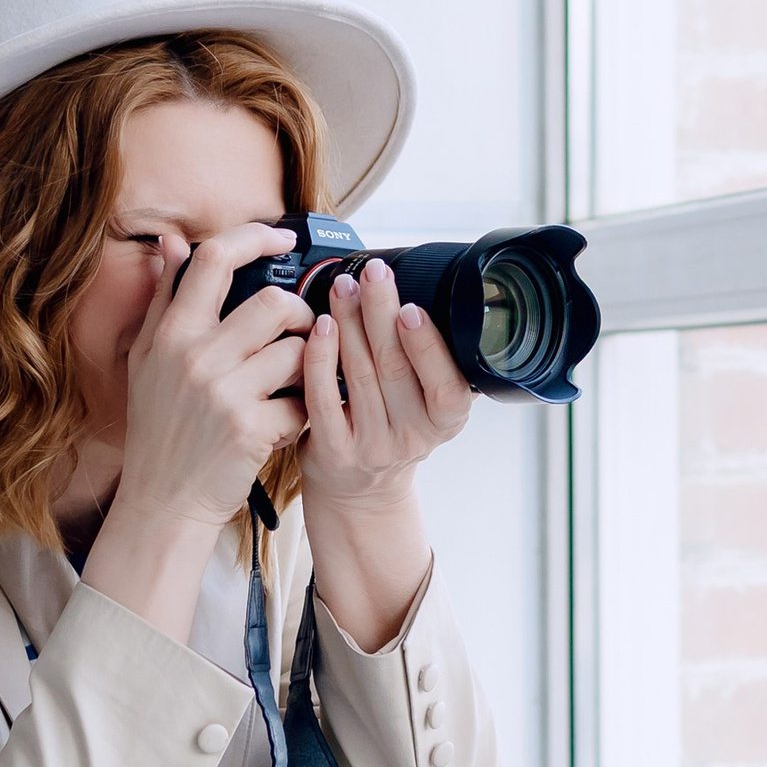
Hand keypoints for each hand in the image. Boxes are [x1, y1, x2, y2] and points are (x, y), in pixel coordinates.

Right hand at [81, 224, 309, 632]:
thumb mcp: (148, 359)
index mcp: (171, 333)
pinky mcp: (250, 429)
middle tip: (299, 332)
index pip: (215, 260)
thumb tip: (173, 242)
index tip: (284, 238)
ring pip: (299, 350)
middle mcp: (195, 357)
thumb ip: (165, 298)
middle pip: (275, 302)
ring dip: (308, 363)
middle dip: (300, 314)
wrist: (162, 501)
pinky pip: (303, 399)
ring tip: (294, 379)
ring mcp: (223, 393)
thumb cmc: (160, 427)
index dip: (256, 237)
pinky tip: (288, 417)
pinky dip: (305, 408)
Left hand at [300, 262, 472, 516]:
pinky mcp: (333, 450)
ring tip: (344, 288)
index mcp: (445, 422)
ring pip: (359, 374)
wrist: (359, 492)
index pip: (446, 386)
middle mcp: (412, 438)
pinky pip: (324, 396)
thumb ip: (429, 367)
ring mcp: (371, 446)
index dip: (429, 346)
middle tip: (374, 274)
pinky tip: (320, 328)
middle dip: (382, 312)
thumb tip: (425, 298)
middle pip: (395, 367)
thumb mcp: (427, 409)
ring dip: (350, 322)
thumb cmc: (393, 434)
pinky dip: (321, 357)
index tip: (412, 308)